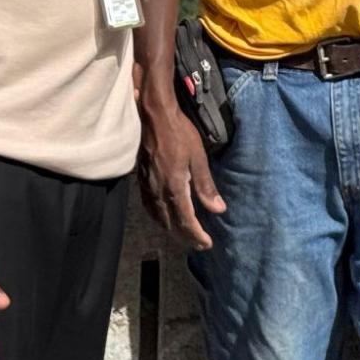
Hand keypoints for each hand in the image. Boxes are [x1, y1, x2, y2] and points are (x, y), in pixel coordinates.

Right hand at [138, 98, 226, 249]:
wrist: (153, 116)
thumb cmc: (179, 133)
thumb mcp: (198, 157)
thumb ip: (206, 186)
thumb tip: (218, 210)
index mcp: (174, 188)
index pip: (186, 221)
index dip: (197, 236)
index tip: (207, 244)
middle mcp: (158, 192)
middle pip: (171, 224)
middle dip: (185, 237)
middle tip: (199, 244)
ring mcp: (147, 187)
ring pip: (158, 218)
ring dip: (171, 229)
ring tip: (183, 234)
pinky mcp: (140, 180)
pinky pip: (149, 208)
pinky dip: (159, 218)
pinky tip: (164, 215)